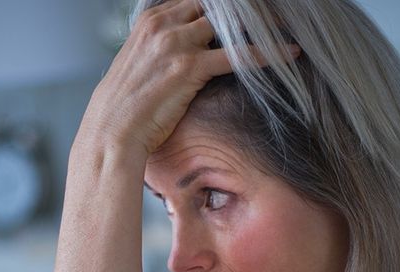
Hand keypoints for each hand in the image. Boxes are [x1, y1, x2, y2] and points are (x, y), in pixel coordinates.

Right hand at [76, 0, 299, 156]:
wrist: (111, 131)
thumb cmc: (126, 107)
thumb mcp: (139, 64)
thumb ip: (162, 48)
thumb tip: (185, 53)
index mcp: (151, 20)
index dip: (224, 4)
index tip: (247, 9)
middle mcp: (164, 25)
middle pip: (215, 4)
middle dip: (244, 8)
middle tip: (273, 13)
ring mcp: (176, 44)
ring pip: (230, 24)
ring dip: (261, 25)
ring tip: (286, 27)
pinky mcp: (189, 68)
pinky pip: (237, 55)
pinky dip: (267, 53)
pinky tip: (288, 53)